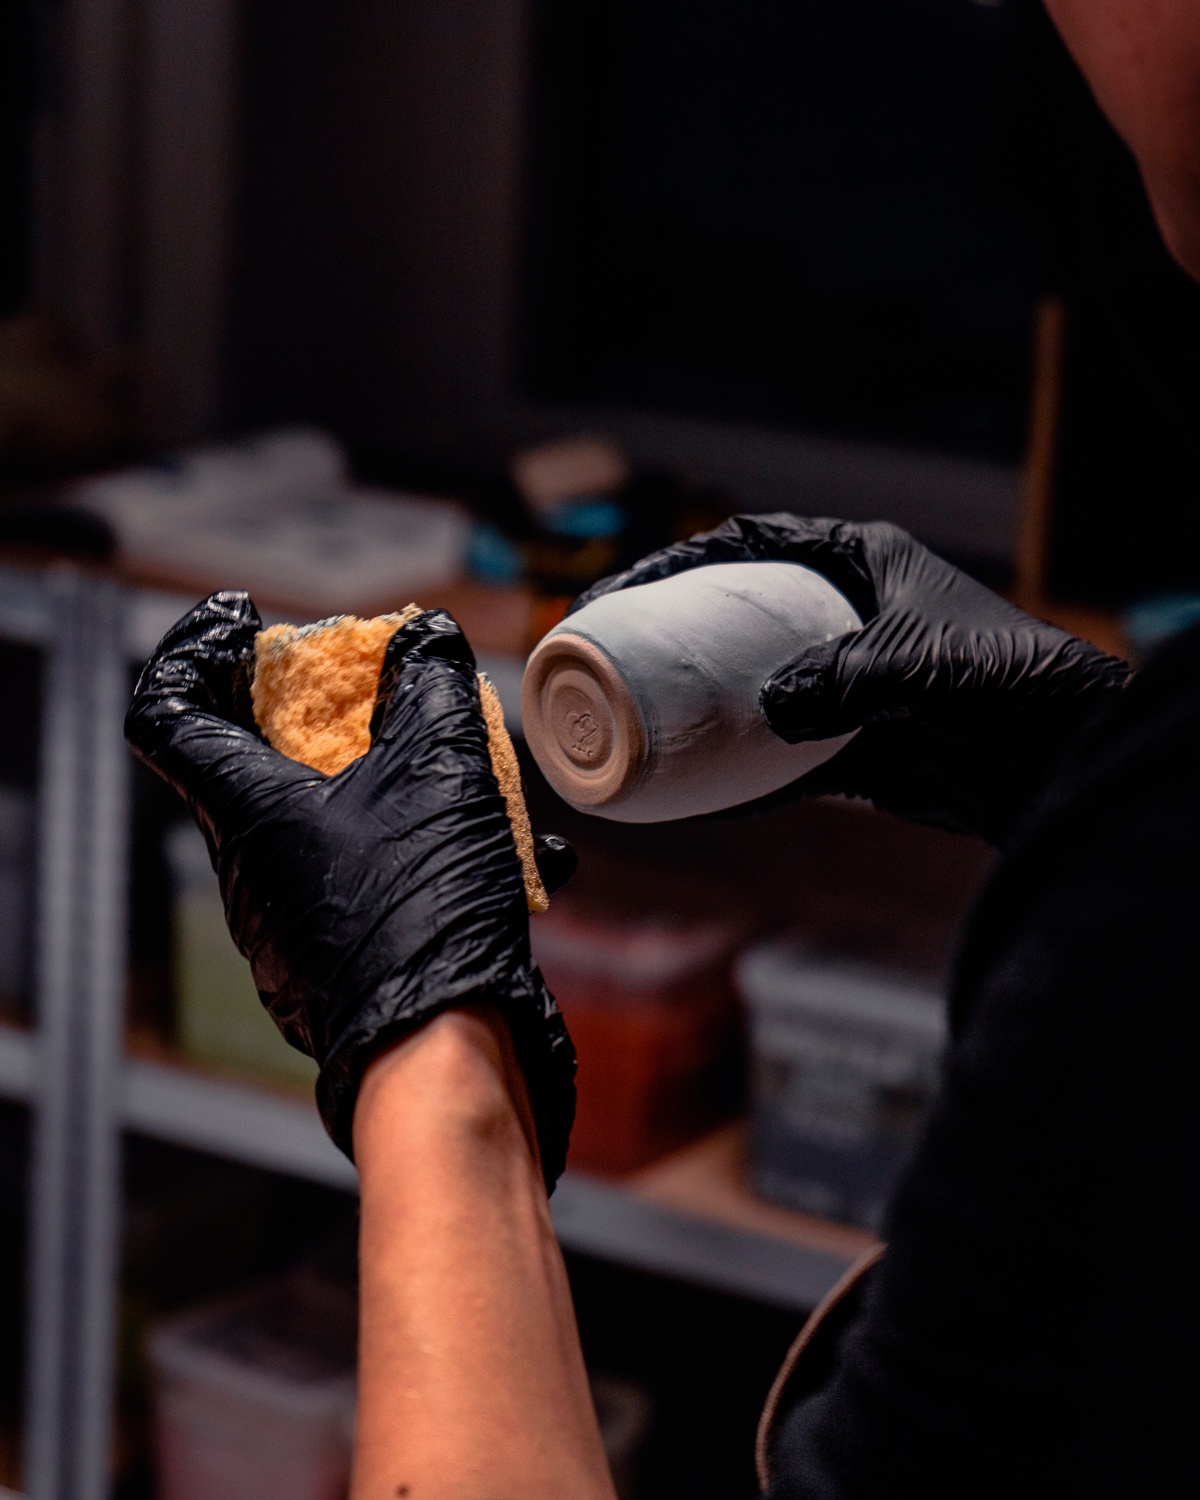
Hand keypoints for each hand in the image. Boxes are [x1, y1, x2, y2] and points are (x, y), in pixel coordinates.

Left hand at [126, 591, 575, 1188]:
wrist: (442, 1055)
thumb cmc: (422, 911)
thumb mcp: (441, 771)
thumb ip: (431, 687)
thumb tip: (425, 638)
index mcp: (246, 809)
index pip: (169, 708)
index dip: (194, 647)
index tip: (243, 619)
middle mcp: (251, 865)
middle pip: (255, 757)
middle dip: (320, 707)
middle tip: (380, 682)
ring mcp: (291, 919)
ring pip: (330, 819)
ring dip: (397, 781)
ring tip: (480, 778)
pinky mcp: (339, 957)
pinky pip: (373, 876)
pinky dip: (431, 849)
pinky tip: (522, 858)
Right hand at [569, 514, 1129, 842]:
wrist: (1060, 760)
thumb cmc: (1009, 683)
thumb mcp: (922, 663)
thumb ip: (842, 676)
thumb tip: (767, 707)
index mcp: (863, 562)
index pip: (755, 543)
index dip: (682, 560)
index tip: (624, 589)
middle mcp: (845, 616)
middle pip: (737, 612)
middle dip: (670, 630)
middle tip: (602, 651)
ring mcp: (844, 682)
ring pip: (748, 684)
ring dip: (693, 701)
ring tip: (625, 715)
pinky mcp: (851, 745)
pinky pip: (776, 755)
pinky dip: (735, 771)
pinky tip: (685, 786)